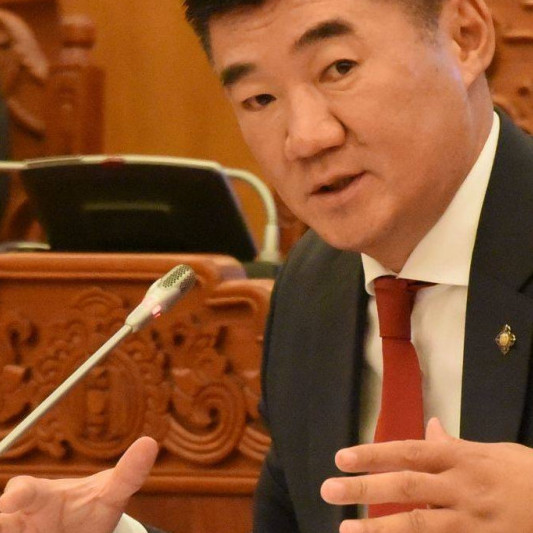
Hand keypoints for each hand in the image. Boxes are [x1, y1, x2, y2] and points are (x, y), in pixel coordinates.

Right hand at [0, 436, 157, 532]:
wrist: (82, 529)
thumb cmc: (92, 505)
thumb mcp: (112, 492)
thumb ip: (129, 473)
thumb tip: (151, 442)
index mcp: (40, 497)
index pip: (24, 491)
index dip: (15, 495)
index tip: (11, 501)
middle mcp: (20, 519)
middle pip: (1, 519)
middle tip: (2, 516)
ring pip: (6, 530)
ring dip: (7, 530)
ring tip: (11, 532)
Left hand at [321, 418, 532, 531]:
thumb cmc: (527, 476)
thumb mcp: (492, 452)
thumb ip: (454, 445)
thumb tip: (430, 426)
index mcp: (461, 459)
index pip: (408, 452)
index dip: (373, 455)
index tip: (341, 458)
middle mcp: (460, 488)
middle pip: (406, 487)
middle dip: (365, 489)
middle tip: (329, 490)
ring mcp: (470, 522)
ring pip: (419, 526)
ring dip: (379, 530)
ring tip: (346, 530)